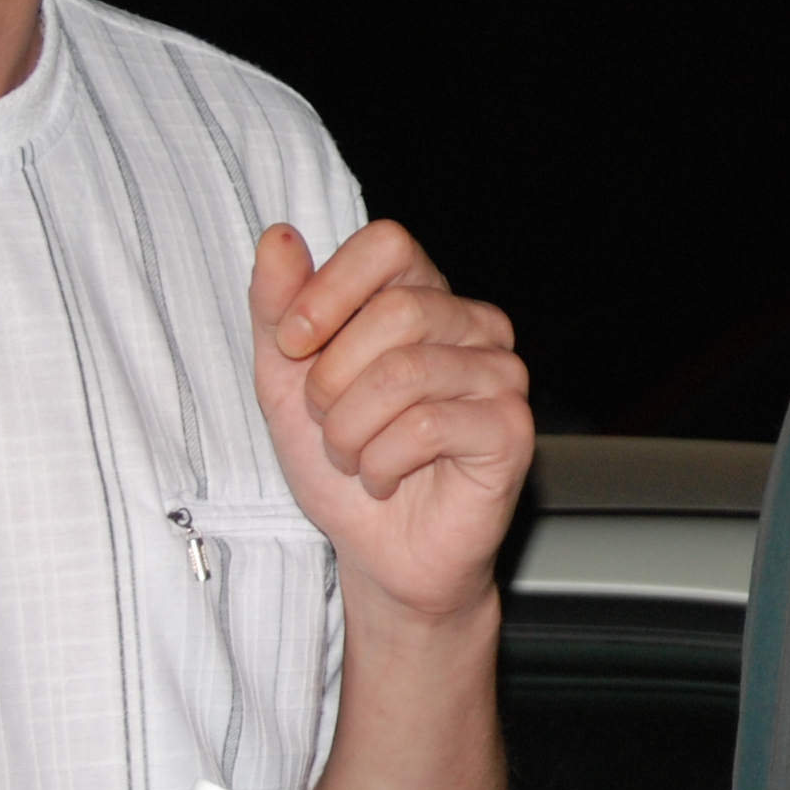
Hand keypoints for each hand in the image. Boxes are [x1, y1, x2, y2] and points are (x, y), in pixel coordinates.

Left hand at [250, 220, 533, 622]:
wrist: (378, 552)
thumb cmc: (342, 463)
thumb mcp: (286, 381)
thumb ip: (278, 308)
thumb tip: (279, 237)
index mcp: (424, 297)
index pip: (389, 244)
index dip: (329, 291)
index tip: (294, 346)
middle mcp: (473, 325)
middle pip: (396, 310)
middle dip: (333, 381)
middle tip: (330, 423)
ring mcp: (501, 374)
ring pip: (405, 373)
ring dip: (351, 432)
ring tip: (355, 458)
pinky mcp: (511, 428)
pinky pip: (428, 426)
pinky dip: (381, 463)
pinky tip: (387, 479)